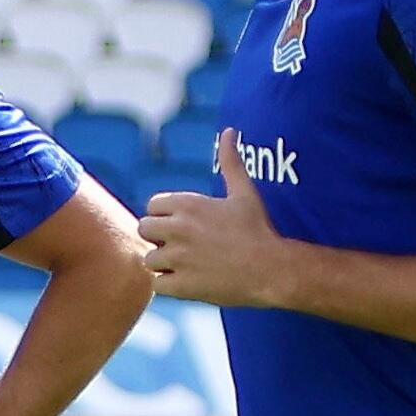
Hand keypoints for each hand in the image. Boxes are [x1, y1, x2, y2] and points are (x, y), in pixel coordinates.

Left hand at [140, 131, 305, 311]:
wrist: (272, 269)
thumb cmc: (258, 229)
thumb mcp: (244, 192)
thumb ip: (231, 162)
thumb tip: (229, 131)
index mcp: (188, 204)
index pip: (153, 206)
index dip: (165, 217)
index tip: (183, 225)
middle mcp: (178, 229)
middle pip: (143, 229)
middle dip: (159, 238)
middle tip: (183, 246)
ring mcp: (178, 258)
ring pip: (149, 259)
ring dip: (164, 263)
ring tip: (189, 265)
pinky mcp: (181, 285)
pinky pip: (157, 285)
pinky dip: (170, 285)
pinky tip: (190, 281)